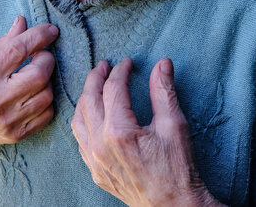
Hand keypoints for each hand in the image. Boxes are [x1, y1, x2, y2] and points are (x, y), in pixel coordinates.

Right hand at [0, 16, 58, 177]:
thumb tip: (23, 22)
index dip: (39, 36)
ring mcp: (8, 119)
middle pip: (39, 73)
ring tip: (35, 75)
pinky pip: (47, 114)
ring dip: (46, 80)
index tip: (50, 30)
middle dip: (46, 58)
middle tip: (40, 55)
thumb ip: (2, 44)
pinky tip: (35, 94)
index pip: (18, 49)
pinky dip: (46, 100)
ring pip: (47, 93)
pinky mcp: (17, 134)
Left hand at [72, 57, 222, 206]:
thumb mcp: (174, 124)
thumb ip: (164, 91)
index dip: (120, 71)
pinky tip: (92, 114)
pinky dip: (82, 121)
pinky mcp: (95, 171)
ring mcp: (94, 160)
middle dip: (96, 77)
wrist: (173, 205)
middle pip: (89, 99)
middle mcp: (100, 144)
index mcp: (119, 130)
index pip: (113, 88)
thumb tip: (162, 63)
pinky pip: (79, 140)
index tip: (128, 62)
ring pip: (78, 119)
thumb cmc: (177, 168)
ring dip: (85, 98)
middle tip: (104, 65)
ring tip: (95, 85)